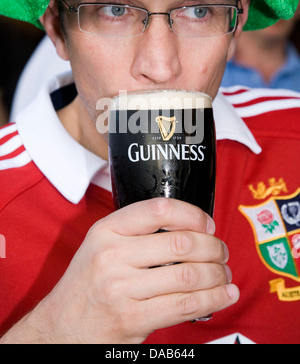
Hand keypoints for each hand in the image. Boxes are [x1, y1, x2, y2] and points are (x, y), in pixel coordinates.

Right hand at [1, 198, 237, 343]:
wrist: (60, 327)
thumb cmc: (87, 283)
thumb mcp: (100, 245)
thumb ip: (135, 232)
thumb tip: (189, 227)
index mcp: (106, 230)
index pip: (158, 209)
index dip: (192, 214)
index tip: (207, 224)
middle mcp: (112, 255)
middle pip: (180, 243)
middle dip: (213, 247)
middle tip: (221, 252)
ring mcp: (121, 288)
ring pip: (188, 275)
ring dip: (217, 274)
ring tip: (224, 274)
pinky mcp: (132, 319)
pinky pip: (184, 305)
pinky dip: (213, 299)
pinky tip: (225, 294)